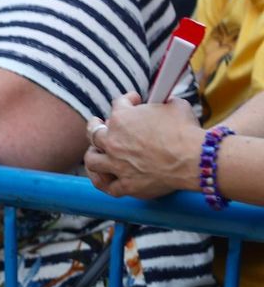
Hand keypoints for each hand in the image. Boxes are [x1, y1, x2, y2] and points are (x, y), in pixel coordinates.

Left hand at [84, 92, 205, 197]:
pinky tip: (106, 179)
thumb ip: (165, 103)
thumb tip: (167, 102)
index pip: (118, 104)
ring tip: (96, 153)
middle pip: (94, 132)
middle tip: (99, 124)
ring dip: (93, 156)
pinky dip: (105, 183)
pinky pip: (108, 186)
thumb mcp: (176, 106)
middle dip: (96, 126)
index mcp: (122, 118)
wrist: (194, 159)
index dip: (127, 100)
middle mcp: (113, 140)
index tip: (134, 100)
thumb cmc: (186, 131)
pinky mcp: (127, 184)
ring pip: (92, 160)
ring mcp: (117, 164)